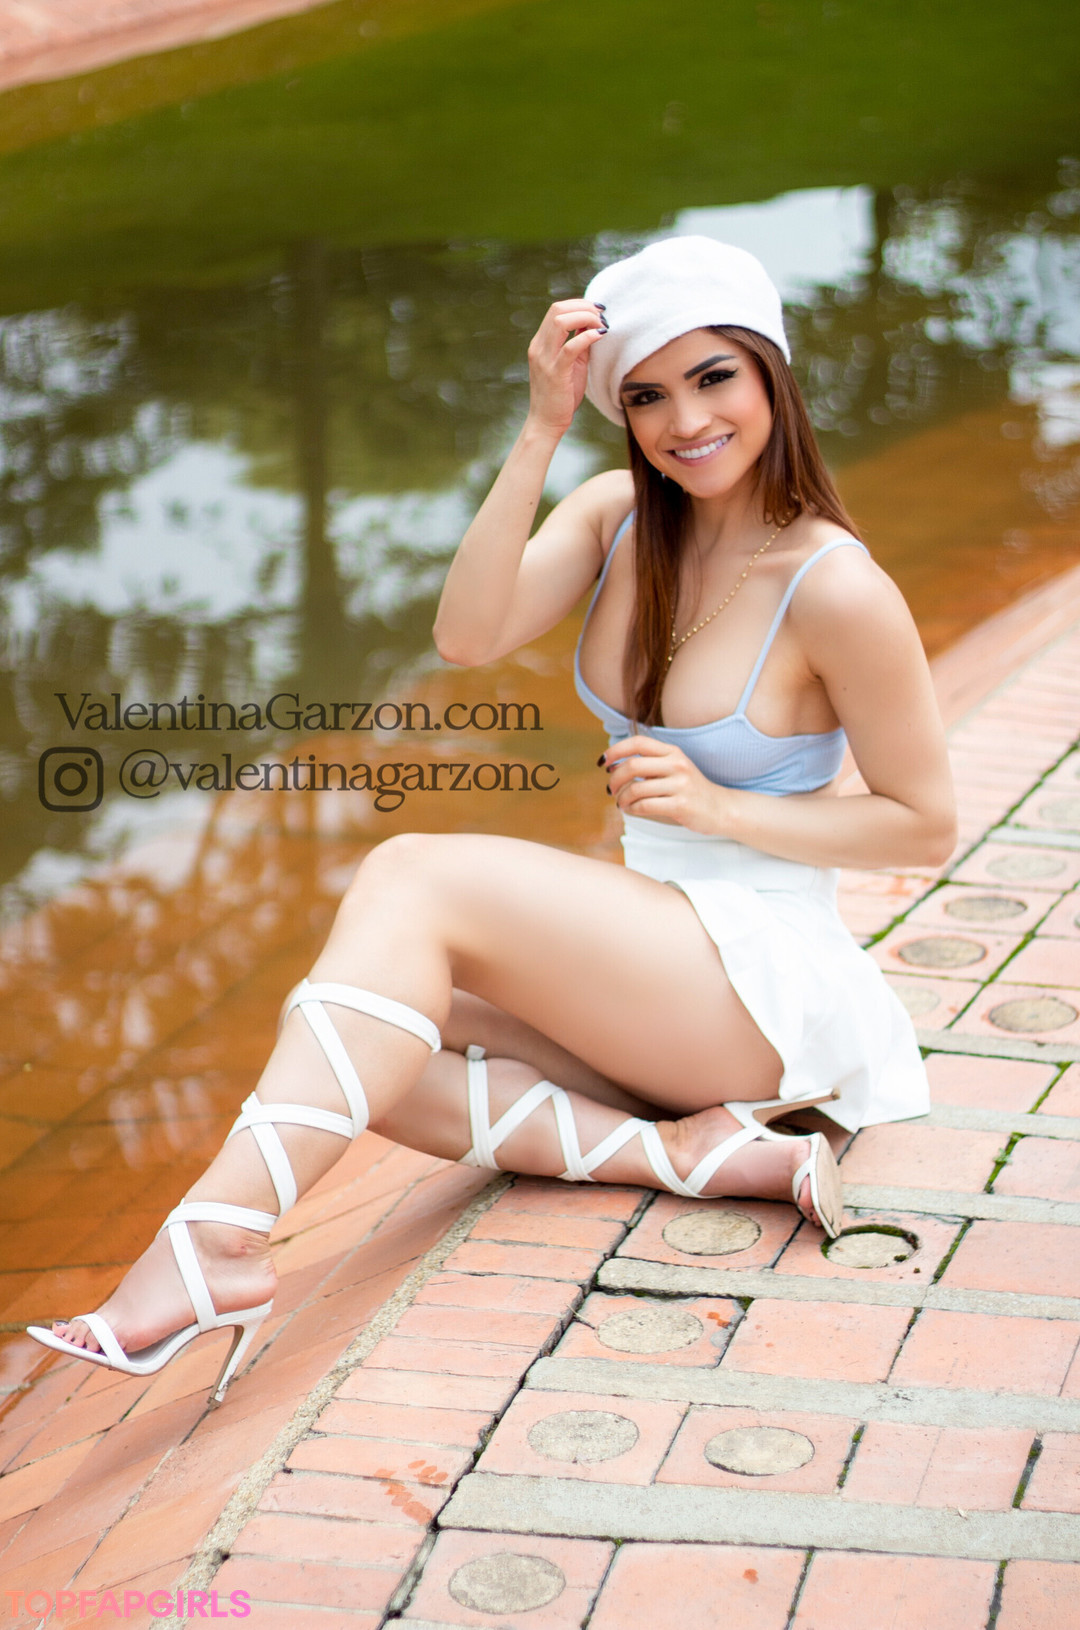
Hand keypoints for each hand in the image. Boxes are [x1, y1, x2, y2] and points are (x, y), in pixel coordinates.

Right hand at [526, 299, 606, 437]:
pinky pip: (570, 347)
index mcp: (540, 343)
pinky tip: (600, 336)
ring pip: (560, 322)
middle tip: (602, 316)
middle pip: (557, 309)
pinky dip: (587, 336)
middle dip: (584, 306)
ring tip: (602, 325)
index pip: (557, 309)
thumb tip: (594, 325)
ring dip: (585, 317)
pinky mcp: (555, 373)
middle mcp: (539, 347)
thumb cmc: (561, 395)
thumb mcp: (571, 364)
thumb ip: (579, 343)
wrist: (546, 422)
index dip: (580, 304)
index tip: (598, 311)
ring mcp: (545, 359)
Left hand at [603, 735, 730, 833]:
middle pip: (633, 766)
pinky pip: (645, 806)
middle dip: (614, 779)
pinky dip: (632, 809)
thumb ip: (649, 764)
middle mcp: (677, 764)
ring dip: (621, 798)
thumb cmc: (689, 789)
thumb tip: (613, 766)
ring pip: (636, 789)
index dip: (616, 750)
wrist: (719, 808)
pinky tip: (631, 810)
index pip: (638, 743)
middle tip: (610, 790)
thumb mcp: (674, 768)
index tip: (602, 763)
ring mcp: (680, 785)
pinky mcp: (680, 805)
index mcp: (673, 752)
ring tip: (621, 803)